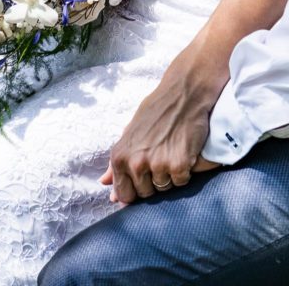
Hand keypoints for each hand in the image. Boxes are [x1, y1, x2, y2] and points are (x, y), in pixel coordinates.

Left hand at [101, 46, 225, 202]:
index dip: (135, 188)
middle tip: (161, 156)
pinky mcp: (178, 165)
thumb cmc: (156, 111)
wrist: (183, 93)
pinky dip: (185, 171)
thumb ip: (116, 161)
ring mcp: (158, 165)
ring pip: (164, 188)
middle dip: (154, 181)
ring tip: (172, 150)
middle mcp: (135, 164)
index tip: (144, 176)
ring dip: (170, 175)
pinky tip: (183, 151)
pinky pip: (181, 182)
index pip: (123, 195)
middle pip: (145, 194)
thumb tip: (103, 183)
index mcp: (119, 157)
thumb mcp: (130, 132)